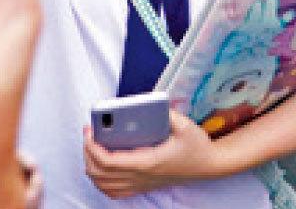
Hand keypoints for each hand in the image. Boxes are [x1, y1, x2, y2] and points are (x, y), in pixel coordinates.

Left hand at [84, 110, 221, 195]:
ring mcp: (140, 184)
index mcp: (147, 162)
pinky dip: (101, 183)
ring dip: (91, 167)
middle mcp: (140, 177)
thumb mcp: (186, 126)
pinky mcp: (142, 187)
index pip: (108, 161)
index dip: (93, 147)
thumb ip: (169, 114)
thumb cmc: (197, 146)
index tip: (89, 131)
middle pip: (99, 173)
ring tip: (92, 148)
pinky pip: (113, 192)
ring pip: (103, 184)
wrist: (208, 165)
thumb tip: (153, 104)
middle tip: (89, 134)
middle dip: (87, 153)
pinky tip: (102, 170)